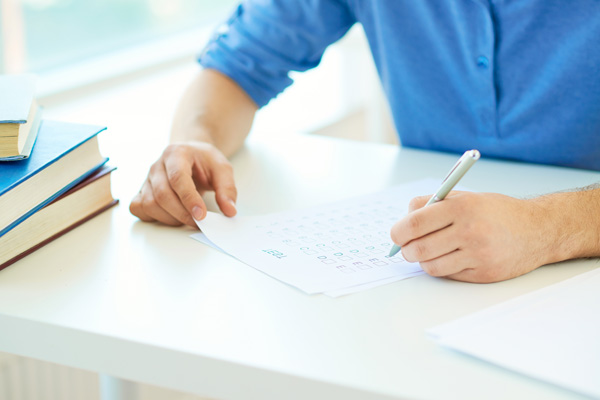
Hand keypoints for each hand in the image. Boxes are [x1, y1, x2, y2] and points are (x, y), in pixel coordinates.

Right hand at [130, 142, 236, 227]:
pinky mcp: (142, 191)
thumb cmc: (204, 161)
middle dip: (182, 213)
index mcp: (176, 154)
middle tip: (199, 222)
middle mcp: (157, 165)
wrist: (190, 155)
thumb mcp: (222, 169)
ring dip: (169, 218)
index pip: (178, 178)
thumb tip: (230, 211)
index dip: (189, 199)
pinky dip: (153, 217)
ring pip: (149, 204)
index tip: (202, 215)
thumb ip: (227, 189)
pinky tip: (170, 217)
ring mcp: (146, 179)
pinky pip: (138, 208)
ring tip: (188, 219)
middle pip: (162, 194)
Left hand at [390, 192, 551, 282]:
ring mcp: (477, 255)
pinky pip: (448, 275)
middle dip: (406, 250)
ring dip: (423, 260)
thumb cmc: (496, 212)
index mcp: (461, 207)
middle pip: (418, 248)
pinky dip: (442, 268)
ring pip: (430, 266)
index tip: (397, 234)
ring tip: (429, 252)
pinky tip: (450, 258)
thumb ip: (432, 203)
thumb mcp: (465, 196)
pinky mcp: (483, 273)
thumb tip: (404, 218)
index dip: (399, 232)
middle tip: (408, 247)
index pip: (415, 224)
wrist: (538, 230)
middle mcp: (469, 231)